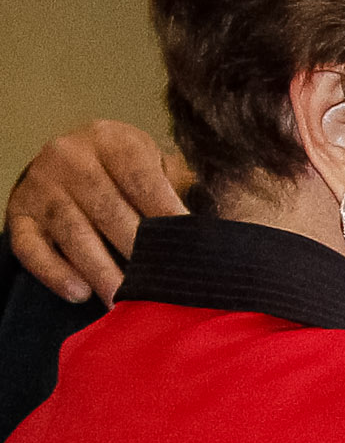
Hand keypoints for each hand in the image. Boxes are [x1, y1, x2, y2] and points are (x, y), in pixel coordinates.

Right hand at [9, 120, 190, 302]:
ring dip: (101, 270)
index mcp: (111, 140)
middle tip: (163, 285)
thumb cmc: (125, 170)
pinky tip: (79, 293)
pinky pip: (30, 247)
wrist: (65, 160)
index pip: (143, 180)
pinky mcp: (17, 214)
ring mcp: (40, 187)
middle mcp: (70, 157)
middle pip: (108, 209)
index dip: (168, 215)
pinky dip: (54, 272)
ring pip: (73, 232)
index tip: (192, 247)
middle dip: (138, 250)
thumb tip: (225, 213)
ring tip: (126, 301)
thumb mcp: (153, 161)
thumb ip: (182, 182)